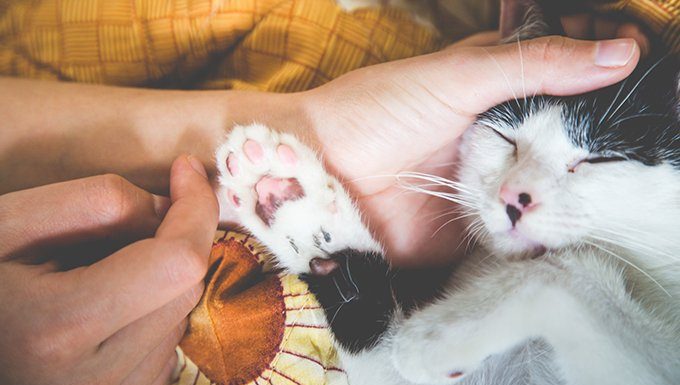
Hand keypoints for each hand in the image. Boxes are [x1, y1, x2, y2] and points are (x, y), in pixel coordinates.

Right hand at [0, 156, 217, 384]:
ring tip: (96, 271)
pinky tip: (106, 303)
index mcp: (62, 325)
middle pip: (185, 285)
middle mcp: (98, 374)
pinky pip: (166, 341)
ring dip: (161, 276)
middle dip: (173, 238)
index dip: (195, 207)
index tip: (187, 170)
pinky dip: (153, 308)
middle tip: (124, 222)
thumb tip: (169, 207)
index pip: (178, 261)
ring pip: (180, 313)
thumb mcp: (9, 224)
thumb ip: (95, 203)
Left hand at [301, 35, 640, 265]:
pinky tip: (578, 222)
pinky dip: (550, 229)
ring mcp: (495, 182)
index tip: (645, 74)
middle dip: (600, 142)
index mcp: (500, 89)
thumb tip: (619, 54)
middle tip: (639, 141)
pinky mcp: (481, 227)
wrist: (325, 173)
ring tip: (620, 184)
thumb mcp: (460, 76)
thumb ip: (535, 66)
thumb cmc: (380, 109)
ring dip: (581, 188)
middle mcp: (504, 135)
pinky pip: (527, 232)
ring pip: (555, 187)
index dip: (604, 80)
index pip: (567, 81)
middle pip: (569, 138)